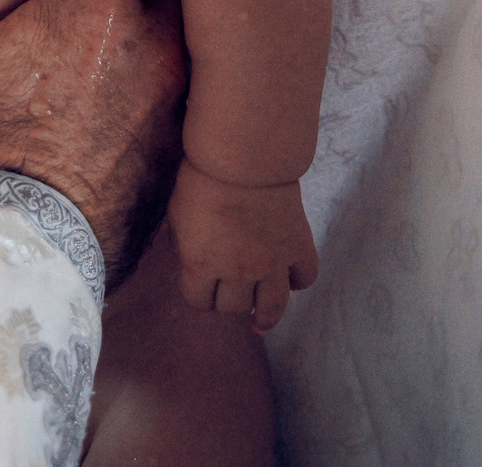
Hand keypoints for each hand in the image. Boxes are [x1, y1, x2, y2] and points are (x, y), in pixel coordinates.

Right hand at [0, 0, 187, 284]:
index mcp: (89, 9)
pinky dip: (171, 75)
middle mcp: (150, 47)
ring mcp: (176, 103)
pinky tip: (129, 83)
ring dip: (164, 15)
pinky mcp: (182, 152)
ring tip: (121, 15)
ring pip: (194, 27)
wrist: (2, 270)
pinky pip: (197, 89)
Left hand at [166, 157, 317, 332]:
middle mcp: (237, 273)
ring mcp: (271, 264)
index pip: (198, 303)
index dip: (200, 297)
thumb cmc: (202, 179)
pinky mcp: (297, 249)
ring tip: (261, 322)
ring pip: (271, 308)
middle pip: (233, 308)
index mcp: (200, 266)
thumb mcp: (178, 214)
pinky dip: (297, 281)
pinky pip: (303, 279)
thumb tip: (191, 259)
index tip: (203, 290)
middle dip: (228, 302)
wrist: (244, 158)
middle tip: (230, 295)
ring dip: (265, 317)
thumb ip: (185, 244)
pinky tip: (289, 279)